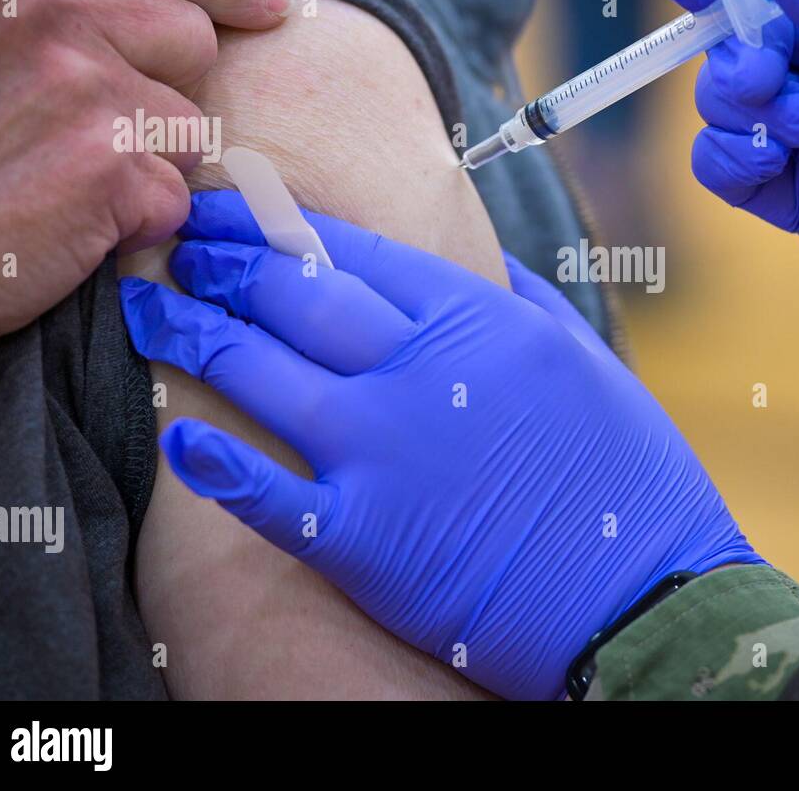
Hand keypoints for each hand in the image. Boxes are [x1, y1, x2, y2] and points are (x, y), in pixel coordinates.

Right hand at [0, 0, 292, 348]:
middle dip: (166, 90)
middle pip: (190, 38)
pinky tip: (69, 226)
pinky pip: (173, 197)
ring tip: (67, 185)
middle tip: (94, 134)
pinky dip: (136, 224)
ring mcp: (83, 86)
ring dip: (149, 166)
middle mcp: (48, 17)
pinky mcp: (110, 164)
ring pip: (189, 126)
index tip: (271, 2)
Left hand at [119, 191, 762, 699]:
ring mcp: (384, 453)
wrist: (647, 592)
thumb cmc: (632, 477)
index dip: (278, 223)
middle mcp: (421, 372)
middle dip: (225, 258)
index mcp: (479, 323)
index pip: (353, 252)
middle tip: (181, 240)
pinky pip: (264, 492)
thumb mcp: (584, 361)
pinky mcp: (365, 538)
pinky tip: (177, 436)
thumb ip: (523, 303)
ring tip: (151, 307)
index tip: (237, 206)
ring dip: (194, 332)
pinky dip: (214, 463)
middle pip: (294, 295)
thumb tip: (479, 267)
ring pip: (260, 373)